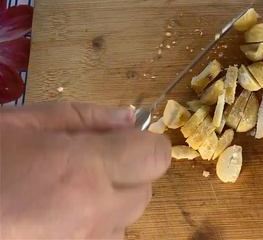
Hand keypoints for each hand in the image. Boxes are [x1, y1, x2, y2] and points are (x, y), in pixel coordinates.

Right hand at [0, 102, 170, 238]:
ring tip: (63, 196)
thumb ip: (85, 118)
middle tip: (85, 165)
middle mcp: (92, 214)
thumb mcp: (22, 123)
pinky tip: (54, 221)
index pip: (155, 156)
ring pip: (123, 224)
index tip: (123, 141)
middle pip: (144, 193)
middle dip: (126, 175)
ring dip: (108, 208)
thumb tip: (131, 119)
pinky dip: (89, 231)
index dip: (144, 145)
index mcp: (84, 169)